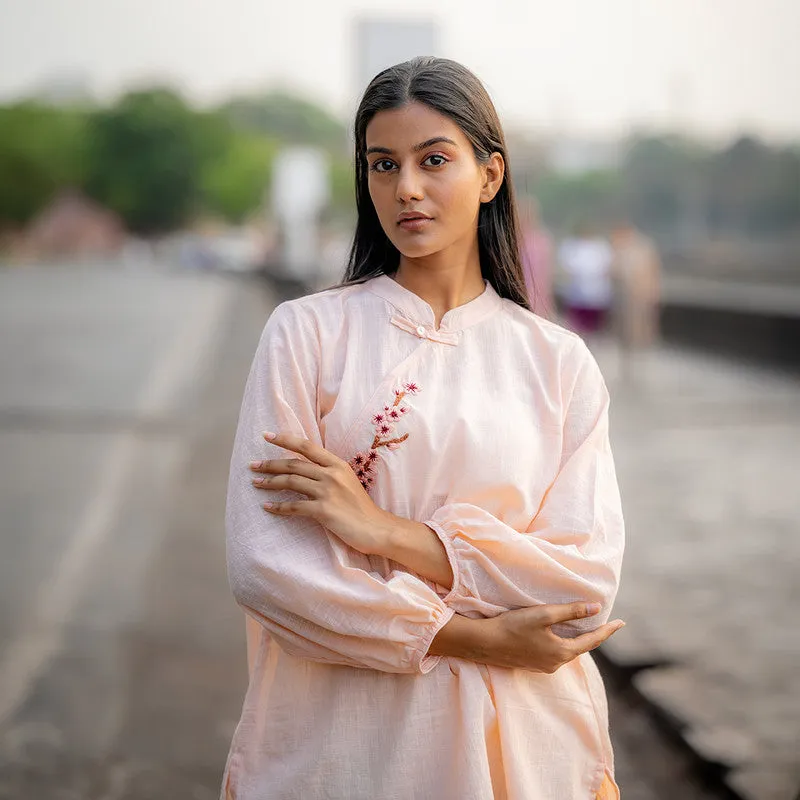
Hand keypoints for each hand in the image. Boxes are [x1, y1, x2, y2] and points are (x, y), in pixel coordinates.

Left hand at [249, 431, 391, 554]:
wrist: (377, 528)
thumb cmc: (362, 508)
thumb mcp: (348, 482)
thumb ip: (329, 474)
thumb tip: (307, 471)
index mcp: (337, 464)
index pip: (306, 446)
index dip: (285, 440)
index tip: (267, 435)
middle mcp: (331, 474)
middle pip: (294, 463)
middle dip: (270, 463)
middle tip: (253, 465)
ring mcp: (327, 492)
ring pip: (291, 481)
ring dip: (270, 482)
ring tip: (256, 483)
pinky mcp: (323, 511)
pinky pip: (294, 506)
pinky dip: (278, 507)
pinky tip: (267, 507)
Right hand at [431, 602, 624, 672]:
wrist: (484, 643)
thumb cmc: (513, 626)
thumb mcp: (543, 615)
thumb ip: (570, 612)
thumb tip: (595, 608)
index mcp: (562, 652)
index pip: (592, 641)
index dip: (607, 631)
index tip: (622, 622)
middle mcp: (556, 664)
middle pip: (580, 647)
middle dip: (593, 636)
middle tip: (604, 624)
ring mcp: (543, 666)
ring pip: (566, 651)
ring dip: (576, 639)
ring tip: (584, 627)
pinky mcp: (532, 664)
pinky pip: (554, 653)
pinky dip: (561, 643)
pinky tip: (557, 635)